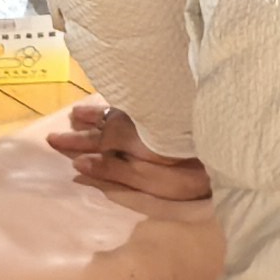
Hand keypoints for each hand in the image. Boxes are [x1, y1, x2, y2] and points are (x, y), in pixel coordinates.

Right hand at [47, 101, 211, 201]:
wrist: (227, 141)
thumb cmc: (188, 171)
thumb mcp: (148, 179)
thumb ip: (114, 170)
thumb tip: (79, 164)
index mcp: (126, 137)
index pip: (94, 139)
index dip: (74, 142)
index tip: (52, 140)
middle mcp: (135, 119)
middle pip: (103, 122)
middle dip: (82, 126)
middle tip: (62, 126)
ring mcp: (152, 110)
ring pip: (117, 108)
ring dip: (98, 111)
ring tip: (80, 111)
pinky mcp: (169, 105)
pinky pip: (135, 100)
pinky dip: (119, 102)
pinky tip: (121, 103)